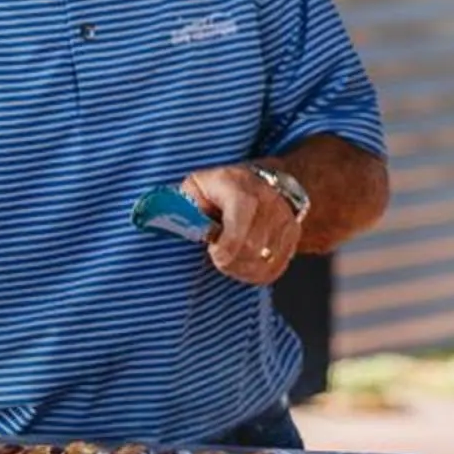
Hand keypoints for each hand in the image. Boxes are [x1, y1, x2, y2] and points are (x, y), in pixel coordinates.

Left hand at [180, 164, 301, 286]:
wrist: (258, 180)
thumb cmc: (217, 189)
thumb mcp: (194, 189)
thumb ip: (181, 207)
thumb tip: (161, 224)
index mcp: (240, 186)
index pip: (242, 216)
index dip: (228, 244)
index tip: (213, 253)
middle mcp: (269, 200)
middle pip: (254, 246)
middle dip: (230, 260)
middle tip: (217, 255)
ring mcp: (285, 217)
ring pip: (265, 261)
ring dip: (241, 269)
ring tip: (229, 260)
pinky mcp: (293, 234)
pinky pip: (275, 267)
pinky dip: (256, 274)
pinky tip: (243, 265)